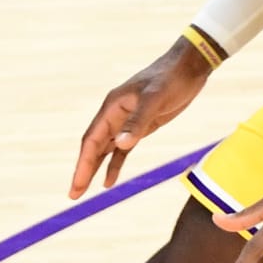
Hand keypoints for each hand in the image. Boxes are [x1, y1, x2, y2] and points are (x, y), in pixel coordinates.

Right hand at [71, 39, 211, 197]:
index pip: (91, 141)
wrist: (188, 67)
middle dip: (83, 171)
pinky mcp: (141, 127)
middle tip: (73, 195)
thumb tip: (120, 144)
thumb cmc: (170, 79)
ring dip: (95, 169)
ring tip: (84, 191)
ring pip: (105, 150)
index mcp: (112, 107)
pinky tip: (109, 181)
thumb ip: (138, 121)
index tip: (76, 185)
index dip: (82, 164)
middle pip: (93, 148)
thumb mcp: (155, 99)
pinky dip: (114, 165)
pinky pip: (122, 150)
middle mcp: (114, 115)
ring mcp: (126, 122)